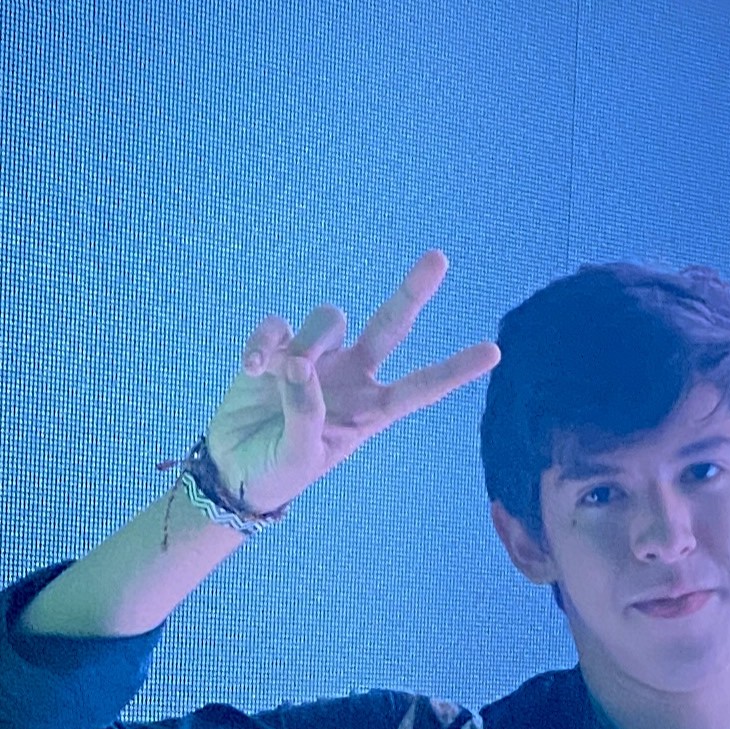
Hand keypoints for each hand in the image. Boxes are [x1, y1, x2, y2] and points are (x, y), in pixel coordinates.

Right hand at [205, 248, 499, 515]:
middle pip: (391, 324)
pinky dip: (263, 344)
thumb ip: (305, 413)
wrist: (235, 468)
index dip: (455, 370)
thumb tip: (298, 365)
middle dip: (413, 291)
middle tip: (440, 258)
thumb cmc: (279, 470)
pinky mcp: (278, 346)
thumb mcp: (299, 457)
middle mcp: (352, 376)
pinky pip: (277, 326)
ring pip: (328, 320)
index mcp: (372, 410)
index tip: (494, 352)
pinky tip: (251, 369)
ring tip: (276, 375)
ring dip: (305, 345)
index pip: (421, 387)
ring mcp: (317, 357)